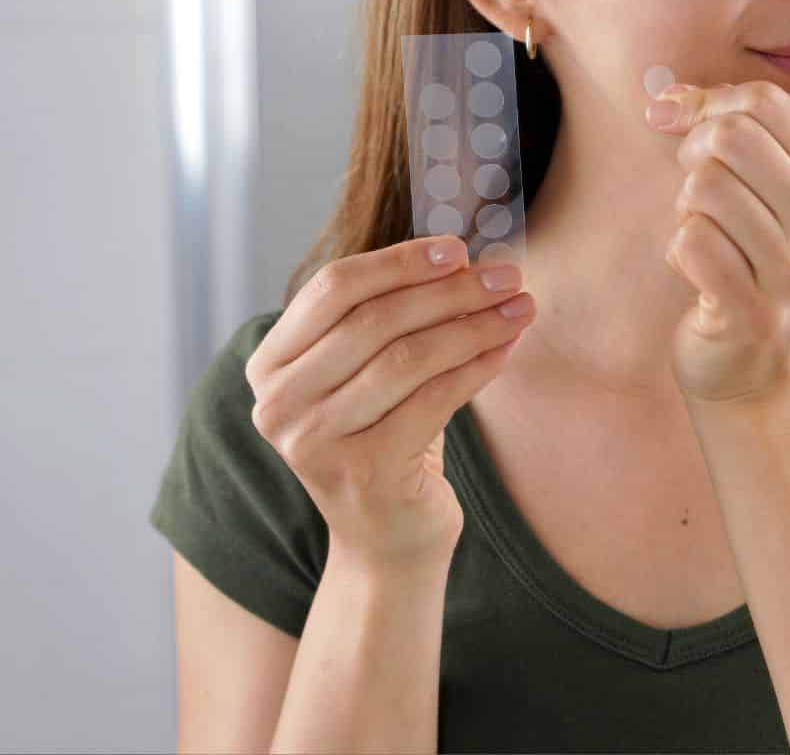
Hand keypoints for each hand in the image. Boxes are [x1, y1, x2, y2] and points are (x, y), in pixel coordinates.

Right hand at [244, 237, 536, 568]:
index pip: (334, 289)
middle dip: (450, 291)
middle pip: (374, 320)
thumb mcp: (367, 374)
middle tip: (507, 274)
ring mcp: (315, 442)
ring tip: (520, 307)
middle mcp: (277, 404)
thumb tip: (461, 255)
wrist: (387, 542)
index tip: (459, 248)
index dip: (399, 261)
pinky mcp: (364, 473)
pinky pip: (434, 400)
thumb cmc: (384, 440)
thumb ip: (387, 317)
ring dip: (474, 324)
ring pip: (408, 358)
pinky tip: (509, 347)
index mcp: (269, 365)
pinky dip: (478, 366)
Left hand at [643, 79, 789, 406]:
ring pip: (704, 187)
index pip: (765, 103)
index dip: (708, 102)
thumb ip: (732, 134)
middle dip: (693, 153)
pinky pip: (688, 242)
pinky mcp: (755, 313)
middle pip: (731, 137)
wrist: (765, 375)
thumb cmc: (759, 268)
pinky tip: (699, 272)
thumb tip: (665, 99)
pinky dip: (678, 250)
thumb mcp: (771, 195)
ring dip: (685, 208)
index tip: (680, 122)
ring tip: (705, 235)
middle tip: (694, 188)